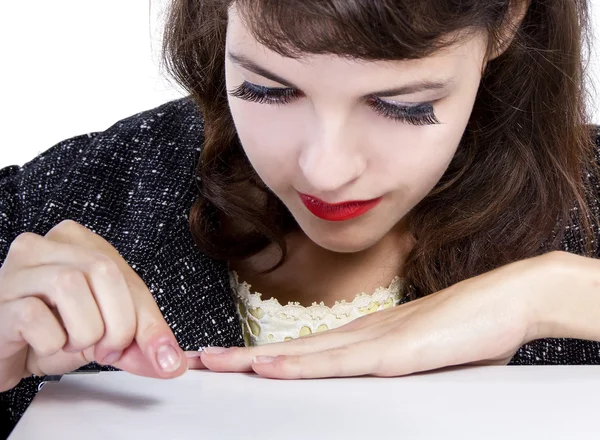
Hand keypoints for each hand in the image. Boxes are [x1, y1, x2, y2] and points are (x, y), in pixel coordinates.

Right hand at [0, 220, 185, 391]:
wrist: (3, 352)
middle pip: (104, 270)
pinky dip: (50, 342)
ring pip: (70, 285)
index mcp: (79, 243)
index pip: (128, 275)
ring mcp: (18, 269)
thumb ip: (139, 342)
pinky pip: (35, 316)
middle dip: (118, 323)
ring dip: (84, 332)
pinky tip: (43, 344)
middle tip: (108, 351)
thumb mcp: (104, 332)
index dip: (149, 320)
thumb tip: (171, 362)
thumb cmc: (50, 332)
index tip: (163, 355)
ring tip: (72, 344)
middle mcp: (46, 246)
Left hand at [192, 254, 550, 378]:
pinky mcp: (394, 351)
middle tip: (202, 359)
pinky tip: (269, 368)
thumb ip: (398, 368)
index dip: (266, 356)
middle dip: (243, 356)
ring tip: (214, 363)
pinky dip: (299, 366)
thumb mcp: (425, 359)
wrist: (510, 299)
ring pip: (302, 354)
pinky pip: (336, 362)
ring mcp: (374, 340)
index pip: (305, 350)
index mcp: (366, 337)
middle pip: (291, 349)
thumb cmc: (471, 329)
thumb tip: (383, 381)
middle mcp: (361, 334)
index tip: (235, 362)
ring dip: (255, 360)